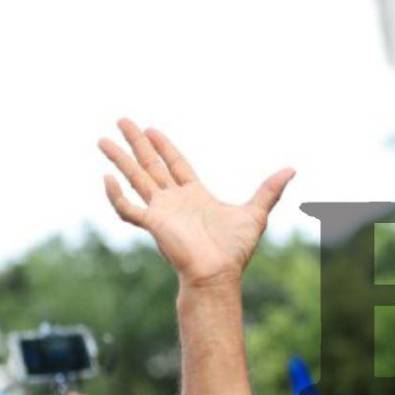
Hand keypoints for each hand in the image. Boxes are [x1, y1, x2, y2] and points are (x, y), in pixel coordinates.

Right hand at [99, 119, 293, 287]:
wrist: (219, 273)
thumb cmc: (235, 250)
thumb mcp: (256, 213)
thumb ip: (270, 190)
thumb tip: (292, 169)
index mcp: (195, 196)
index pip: (174, 164)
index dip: (163, 146)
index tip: (150, 129)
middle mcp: (174, 201)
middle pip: (150, 164)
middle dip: (136, 143)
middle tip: (121, 120)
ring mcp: (161, 212)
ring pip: (135, 179)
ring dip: (119, 160)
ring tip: (102, 139)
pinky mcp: (152, 224)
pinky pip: (127, 208)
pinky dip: (116, 195)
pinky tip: (107, 178)